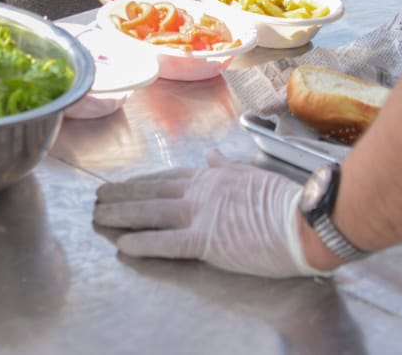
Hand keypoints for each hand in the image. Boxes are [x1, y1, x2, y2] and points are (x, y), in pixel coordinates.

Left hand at [93, 154, 330, 277]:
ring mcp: (202, 215)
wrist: (304, 220)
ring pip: (151, 213)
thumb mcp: (252, 173)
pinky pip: (167, 242)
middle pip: (151, 192)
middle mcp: (200, 192)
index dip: (141, 182)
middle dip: (122, 195)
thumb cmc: (285, 200)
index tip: (122, 184)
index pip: (167, 178)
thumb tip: (213, 156)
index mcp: (212, 177)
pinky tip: (123, 245)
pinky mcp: (207, 240)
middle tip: (97, 198)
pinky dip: (143, 243)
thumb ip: (227, 167)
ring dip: (121, 215)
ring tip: (99, 217)